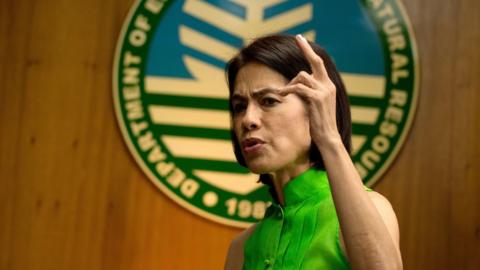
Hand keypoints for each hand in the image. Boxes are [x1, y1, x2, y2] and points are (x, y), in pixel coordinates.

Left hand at [278, 34, 341, 149]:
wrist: (327, 137)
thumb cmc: (319, 123)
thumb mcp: (315, 104)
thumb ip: (310, 91)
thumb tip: (297, 83)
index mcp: (328, 85)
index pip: (319, 64)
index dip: (309, 52)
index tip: (301, 40)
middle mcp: (328, 85)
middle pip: (315, 61)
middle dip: (306, 48)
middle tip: (298, 38)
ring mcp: (324, 90)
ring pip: (302, 76)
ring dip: (290, 83)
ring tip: (284, 92)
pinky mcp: (317, 98)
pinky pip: (298, 87)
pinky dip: (288, 89)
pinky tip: (282, 94)